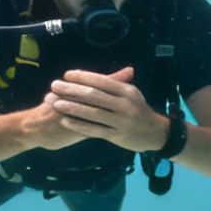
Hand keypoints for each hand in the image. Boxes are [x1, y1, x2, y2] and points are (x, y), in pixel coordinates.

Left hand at [47, 68, 166, 152]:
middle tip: (54, 85)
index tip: (67, 75)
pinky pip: (94, 130)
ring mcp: (120, 121)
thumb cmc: (139, 111)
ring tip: (55, 103)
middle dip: (72, 90)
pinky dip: (79, 125)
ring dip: (72, 107)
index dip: (83, 77)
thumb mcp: (132, 94)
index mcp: (127, 91)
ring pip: (93, 113)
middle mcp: (124, 104)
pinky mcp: (116, 136)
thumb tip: (96, 74)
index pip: (102, 81)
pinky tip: (66, 121)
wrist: (156, 133)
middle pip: (94, 95)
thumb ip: (115, 84)